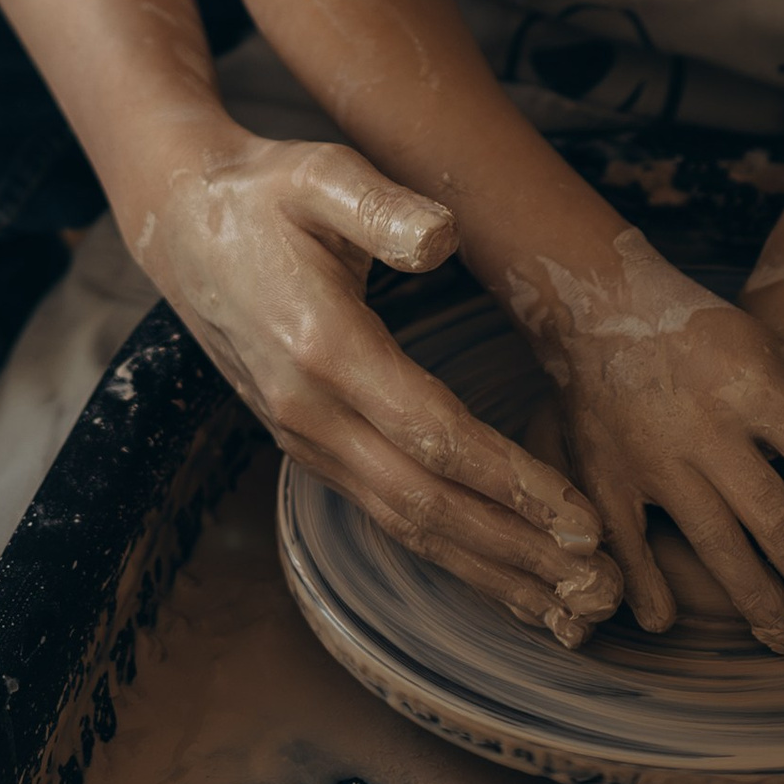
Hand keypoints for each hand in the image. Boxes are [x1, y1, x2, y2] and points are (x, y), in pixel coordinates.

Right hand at [136, 135, 622, 644]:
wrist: (184, 227)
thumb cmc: (267, 194)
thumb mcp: (321, 174)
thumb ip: (381, 207)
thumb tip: (441, 238)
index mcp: (323, 348)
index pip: (431, 436)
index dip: (510, 481)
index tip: (579, 518)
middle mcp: (310, 411)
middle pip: (425, 504)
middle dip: (518, 550)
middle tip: (599, 586)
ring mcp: (305, 439)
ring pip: (406, 526)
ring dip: (492, 571)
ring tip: (573, 609)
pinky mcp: (312, 449)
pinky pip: (388, 516)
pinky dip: (453, 557)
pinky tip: (508, 585)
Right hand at [507, 227, 783, 652]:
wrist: (603, 309)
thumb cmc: (702, 335)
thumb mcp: (771, 350)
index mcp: (759, 390)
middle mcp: (710, 430)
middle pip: (781, 526)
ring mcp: (654, 460)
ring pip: (719, 548)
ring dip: (762, 605)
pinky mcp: (606, 477)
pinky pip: (630, 546)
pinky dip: (646, 588)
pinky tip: (668, 621)